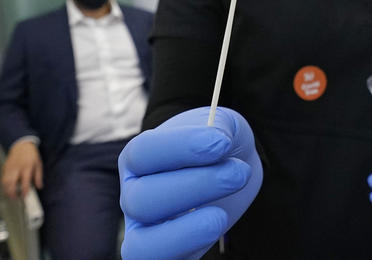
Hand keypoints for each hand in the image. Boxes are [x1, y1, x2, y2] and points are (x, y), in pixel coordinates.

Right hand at [1, 140, 42, 198]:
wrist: (21, 145)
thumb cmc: (31, 155)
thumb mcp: (38, 164)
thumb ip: (38, 176)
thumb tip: (39, 187)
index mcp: (27, 167)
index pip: (25, 181)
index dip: (24, 190)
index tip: (24, 196)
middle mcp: (17, 168)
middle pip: (11, 182)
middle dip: (12, 192)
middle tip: (15, 198)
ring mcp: (9, 168)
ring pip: (5, 182)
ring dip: (7, 190)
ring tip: (11, 195)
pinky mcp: (4, 168)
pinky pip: (2, 179)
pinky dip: (4, 185)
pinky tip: (8, 189)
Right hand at [119, 107, 262, 259]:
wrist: (234, 166)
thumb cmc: (219, 143)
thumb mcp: (222, 123)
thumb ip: (218, 125)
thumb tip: (217, 142)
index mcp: (139, 157)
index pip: (143, 153)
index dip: (182, 146)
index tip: (222, 142)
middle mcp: (133, 195)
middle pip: (142, 200)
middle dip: (197, 186)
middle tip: (238, 173)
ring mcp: (146, 230)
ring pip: (143, 246)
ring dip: (187, 231)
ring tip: (222, 214)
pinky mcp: (167, 255)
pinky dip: (189, 248)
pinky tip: (217, 224)